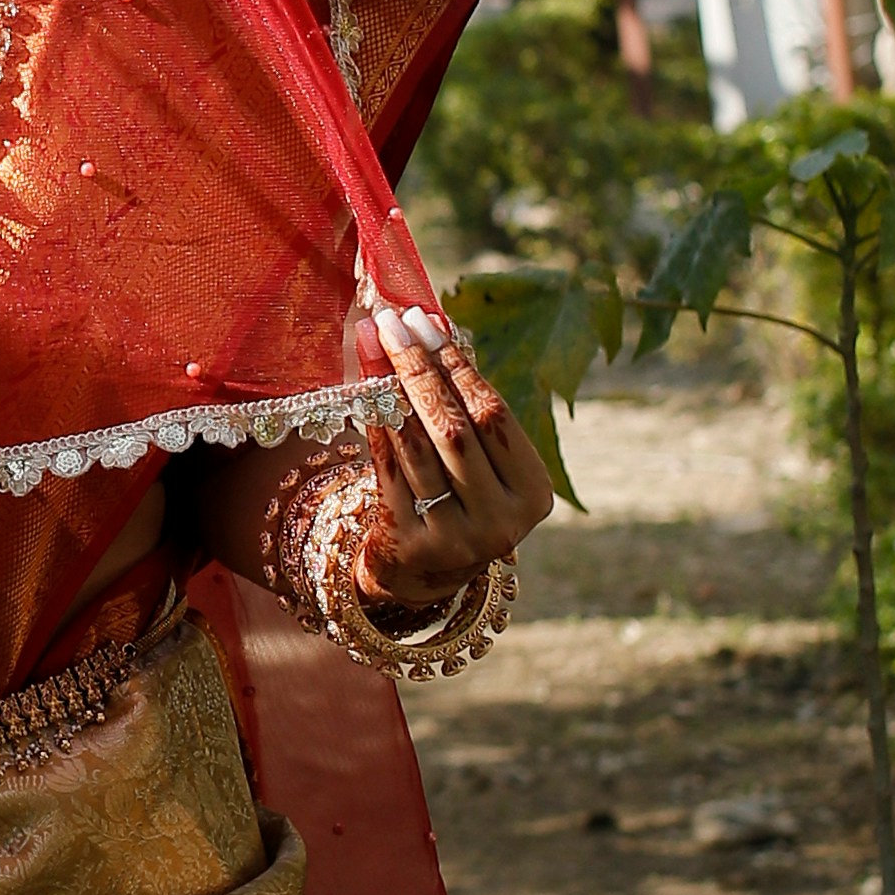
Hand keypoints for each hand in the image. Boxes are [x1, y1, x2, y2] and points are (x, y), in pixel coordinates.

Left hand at [352, 300, 555, 615]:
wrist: (421, 573)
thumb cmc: (456, 497)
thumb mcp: (480, 463)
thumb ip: (466, 408)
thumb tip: (431, 325)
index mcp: (532, 494)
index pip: (494, 415)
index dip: (458, 365)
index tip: (427, 320)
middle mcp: (499, 521)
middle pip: (455, 428)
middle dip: (419, 368)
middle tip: (391, 322)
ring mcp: (453, 539)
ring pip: (417, 447)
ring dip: (388, 386)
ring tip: (369, 341)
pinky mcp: (407, 546)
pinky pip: (386, 469)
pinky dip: (375, 423)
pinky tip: (362, 387)